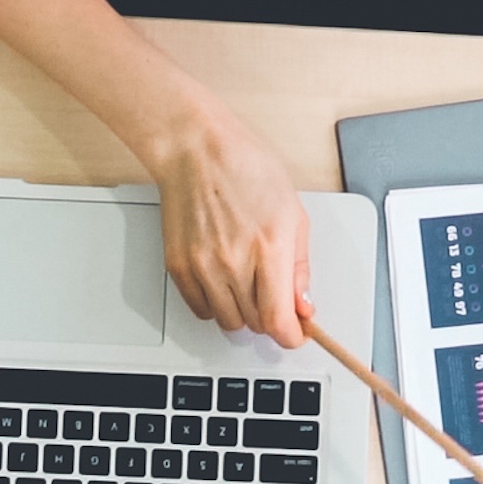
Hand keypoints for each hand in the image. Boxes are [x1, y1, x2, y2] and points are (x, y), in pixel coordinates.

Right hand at [143, 105, 311, 350]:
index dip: (290, 335)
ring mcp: (203, 266)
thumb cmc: (246, 168)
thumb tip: (303, 305)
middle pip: (255, 323)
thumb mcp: (293, 212)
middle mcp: (234, 262)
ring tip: (247, 284)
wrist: (195, 148)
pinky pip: (200, 309)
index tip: (295, 333)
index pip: (278, 320)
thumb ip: (300, 266)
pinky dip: (215, 304)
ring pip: (228, 321)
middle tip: (272, 294)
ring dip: (242, 312)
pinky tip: (222, 281)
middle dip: (270, 316)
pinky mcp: (179, 266)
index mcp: (269, 247)